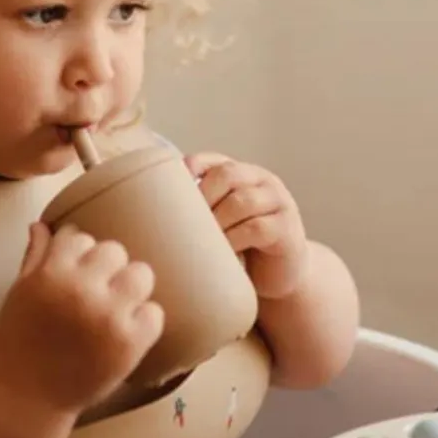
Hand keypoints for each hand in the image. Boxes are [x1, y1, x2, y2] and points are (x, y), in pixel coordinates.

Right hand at [0, 223, 162, 413]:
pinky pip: (154, 313)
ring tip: (116, 307)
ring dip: (130, 288)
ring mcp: (109, 316)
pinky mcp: (130, 343)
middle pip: (115, 251)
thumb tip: (41, 225)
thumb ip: (35, 257)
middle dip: (106, 269)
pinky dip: (144, 321)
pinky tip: (125, 332)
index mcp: (51, 273)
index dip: (78, 255)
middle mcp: (82, 290)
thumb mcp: (20, 293)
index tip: (74, 271)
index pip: (80, 238)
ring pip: (141, 274)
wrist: (27, 398)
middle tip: (96, 292)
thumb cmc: (20, 342)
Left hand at [185, 153, 308, 301]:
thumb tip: (150, 216)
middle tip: (189, 222)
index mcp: (244, 174)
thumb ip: (201, 211)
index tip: (175, 187)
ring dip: (218, 220)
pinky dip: (236, 239)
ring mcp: (279, 203)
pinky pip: (258, 228)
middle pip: (228, 173)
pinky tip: (226, 251)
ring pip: (243, 200)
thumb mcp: (222, 223)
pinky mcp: (287, 229)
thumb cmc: (242, 248)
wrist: (279, 277)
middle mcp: (263, 181)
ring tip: (205, 239)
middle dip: (204, 196)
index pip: (215, 160)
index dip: (194, 168)